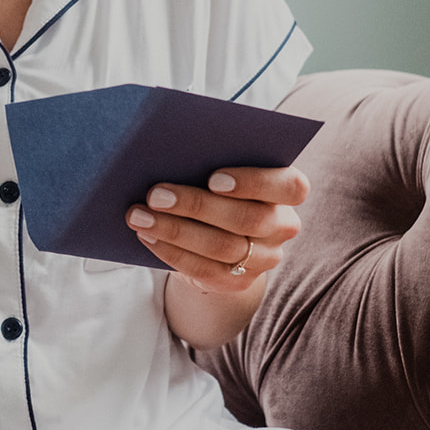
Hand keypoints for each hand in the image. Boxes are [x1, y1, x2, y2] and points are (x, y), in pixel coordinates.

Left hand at [125, 165, 308, 294]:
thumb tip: (172, 147)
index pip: (290, 187)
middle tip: (155, 194)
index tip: (213, 178)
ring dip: (174, 230)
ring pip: (221, 247)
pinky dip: (171, 252)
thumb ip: (212, 158)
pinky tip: (147, 236)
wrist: (218, 235)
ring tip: (139, 216)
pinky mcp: (238, 281)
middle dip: (196, 205)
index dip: (254, 182)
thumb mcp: (223, 169)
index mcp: (287, 190)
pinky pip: (204, 270)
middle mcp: (282, 226)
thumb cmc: (217, 187)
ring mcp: (263, 259)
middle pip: (247, 219)